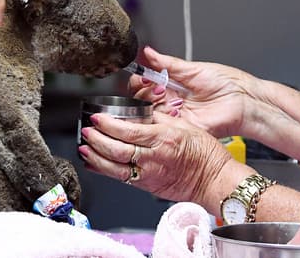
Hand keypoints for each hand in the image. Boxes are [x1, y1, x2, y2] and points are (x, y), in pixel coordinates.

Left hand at [78, 111, 232, 205]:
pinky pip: (121, 178)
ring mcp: (149, 175)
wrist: (215, 181)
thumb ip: (160, 119)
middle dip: (97, 140)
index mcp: (163, 139)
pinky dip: (104, 170)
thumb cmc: (206, 154)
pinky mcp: (148, 186)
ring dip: (95, 157)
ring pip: (114, 168)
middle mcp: (153, 158)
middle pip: (116, 150)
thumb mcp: (185, 126)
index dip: (108, 124)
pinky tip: (95, 163)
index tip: (97, 118)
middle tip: (87, 130)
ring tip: (84, 147)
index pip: (128, 131)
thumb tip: (140, 113)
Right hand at [130, 46, 261, 137]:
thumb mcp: (193, 69)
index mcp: (172, 85)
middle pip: (142, 99)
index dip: (141, 80)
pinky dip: (163, 118)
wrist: (243, 101)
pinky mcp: (182, 129)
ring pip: (149, 113)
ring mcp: (175, 116)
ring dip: (153, 104)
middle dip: (146, 92)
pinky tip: (172, 110)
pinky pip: (163, 127)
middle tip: (159, 87)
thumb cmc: (226, 83)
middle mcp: (171, 101)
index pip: (144, 84)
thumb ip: (167, 63)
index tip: (145, 76)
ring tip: (166, 96)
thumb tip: (148, 52)